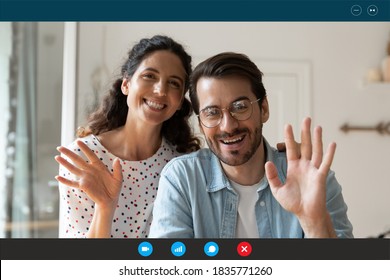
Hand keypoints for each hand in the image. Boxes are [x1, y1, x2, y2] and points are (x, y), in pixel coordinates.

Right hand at [55, 140, 122, 208]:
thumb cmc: (114, 188)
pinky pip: (72, 183)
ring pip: (73, 169)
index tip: (78, 141)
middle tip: (60, 147)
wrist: (110, 200)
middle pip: (78, 160)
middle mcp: (90, 170)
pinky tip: (57, 177)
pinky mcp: (83, 186)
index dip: (84, 148)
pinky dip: (65, 180)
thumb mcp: (118, 178)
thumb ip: (117, 169)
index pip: (90, 155)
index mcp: (99, 166)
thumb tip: (117, 159)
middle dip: (69, 153)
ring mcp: (85, 178)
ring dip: (65, 163)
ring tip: (57, 157)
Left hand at [265, 117, 335, 235]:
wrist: (305, 214)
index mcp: (294, 167)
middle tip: (306, 118)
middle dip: (305, 132)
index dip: (289, 137)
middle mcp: (304, 166)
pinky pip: (325, 163)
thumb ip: (272, 176)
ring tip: (317, 126)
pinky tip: (332, 143)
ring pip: (316, 151)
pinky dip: (330, 153)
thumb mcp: (277, 189)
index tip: (288, 125)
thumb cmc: (293, 203)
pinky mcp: (320, 176)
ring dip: (317, 139)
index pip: (291, 149)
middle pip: (305, 145)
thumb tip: (267, 162)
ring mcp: (313, 170)